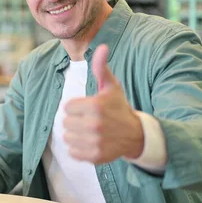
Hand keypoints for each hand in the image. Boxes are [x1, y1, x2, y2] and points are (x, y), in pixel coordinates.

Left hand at [63, 44, 143, 163]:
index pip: (67, 107)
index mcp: (95, 106)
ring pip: (67, 138)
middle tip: (90, 120)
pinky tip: (90, 142)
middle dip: (75, 121)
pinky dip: (78, 149)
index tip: (89, 108)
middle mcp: (95, 125)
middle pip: (65, 122)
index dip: (76, 107)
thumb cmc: (119, 107)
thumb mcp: (111, 86)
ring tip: (90, 131)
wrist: (136, 134)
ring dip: (75, 135)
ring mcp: (95, 142)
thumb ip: (101, 67)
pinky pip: (72, 152)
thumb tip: (101, 46)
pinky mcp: (95, 156)